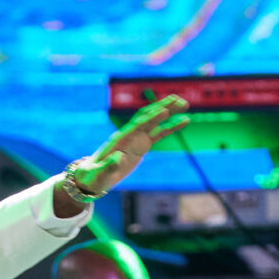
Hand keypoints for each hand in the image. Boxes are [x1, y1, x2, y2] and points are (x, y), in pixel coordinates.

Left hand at [53, 94, 188, 213]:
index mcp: (120, 140)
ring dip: (169, 112)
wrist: (93, 178)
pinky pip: (159, 134)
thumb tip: (119, 158)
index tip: (164, 111)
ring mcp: (136, 139)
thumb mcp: (100, 174)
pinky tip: (184, 121)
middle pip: (148, 116)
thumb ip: (109, 166)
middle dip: (162, 107)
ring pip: (155, 122)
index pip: (137, 126)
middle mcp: (129, 135)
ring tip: (185, 104)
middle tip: (179, 100)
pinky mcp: (142, 145)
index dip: (151, 118)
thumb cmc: (94, 176)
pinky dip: (170, 127)